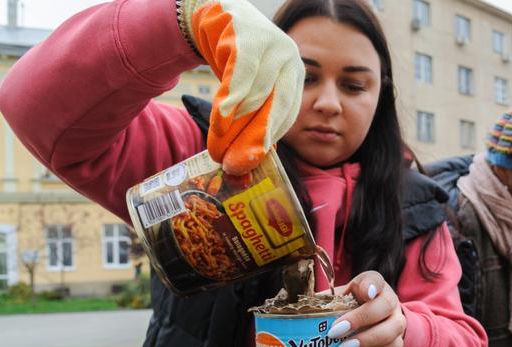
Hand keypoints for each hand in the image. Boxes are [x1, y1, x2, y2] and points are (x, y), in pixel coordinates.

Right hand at [182, 0, 303, 173]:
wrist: (216, 16)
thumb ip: (253, 119)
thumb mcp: (251, 89)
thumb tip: (245, 162)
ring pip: (255, 95)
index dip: (266, 143)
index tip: (247, 165)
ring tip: (216, 148)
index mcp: (295, 77)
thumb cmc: (236, 59)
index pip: (286, 116)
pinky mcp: (249, 38)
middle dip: (253, 141)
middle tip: (233, 165)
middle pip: (275, 108)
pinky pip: (241, 75)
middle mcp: (289, 61)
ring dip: (233, 127)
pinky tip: (219, 120)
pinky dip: (229, 100)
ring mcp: (272, 47)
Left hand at [325, 271, 406, 346]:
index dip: (372, 285)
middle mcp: (389, 300)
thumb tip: (294, 310)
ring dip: (366, 342)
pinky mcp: (398, 341)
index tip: (366, 293)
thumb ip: (323, 302)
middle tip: (336, 332)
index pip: (376, 279)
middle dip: (360, 320)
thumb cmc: (349, 309)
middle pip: (385, 306)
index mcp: (373, 285)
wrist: (374, 324)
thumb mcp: (337, 300)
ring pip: (391, 330)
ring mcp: (396, 321)